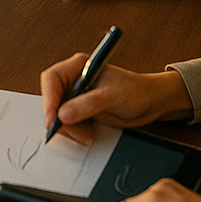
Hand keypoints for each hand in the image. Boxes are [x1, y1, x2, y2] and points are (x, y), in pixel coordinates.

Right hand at [40, 57, 192, 145]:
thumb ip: (86, 105)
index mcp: (78, 66)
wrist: (151, 103)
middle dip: (58, 117)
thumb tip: (63, 114)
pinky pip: (68, 122)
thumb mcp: (111, 97)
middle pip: (52, 98)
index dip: (49, 98)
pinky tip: (87, 134)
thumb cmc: (136, 91)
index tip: (53, 118)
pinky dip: (74, 131)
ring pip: (58, 113)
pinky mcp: (81, 110)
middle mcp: (74, 79)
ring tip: (86, 134)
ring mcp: (77, 95)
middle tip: (70, 131)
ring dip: (68, 128)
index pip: (52, 79)